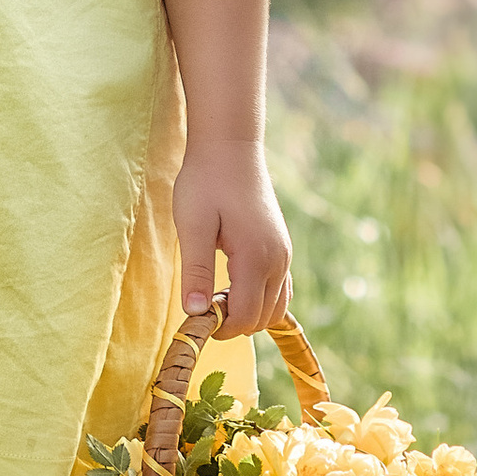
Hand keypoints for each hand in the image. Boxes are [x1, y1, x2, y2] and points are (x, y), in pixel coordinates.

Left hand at [173, 138, 290, 332]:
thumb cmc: (205, 182)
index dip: (219, 327)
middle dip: (232, 322)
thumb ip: (196, 271)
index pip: (245, 317)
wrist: (230, 147)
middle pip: (262, 318)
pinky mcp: (282, 248)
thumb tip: (195, 313)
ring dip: (247, 312)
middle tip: (200, 303)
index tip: (193, 318)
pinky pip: (279, 290)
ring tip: (214, 294)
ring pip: (275, 308)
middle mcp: (278, 261)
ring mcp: (284, 255)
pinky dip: (259, 300)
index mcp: (256, 258)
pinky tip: (232, 287)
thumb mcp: (192, 226)